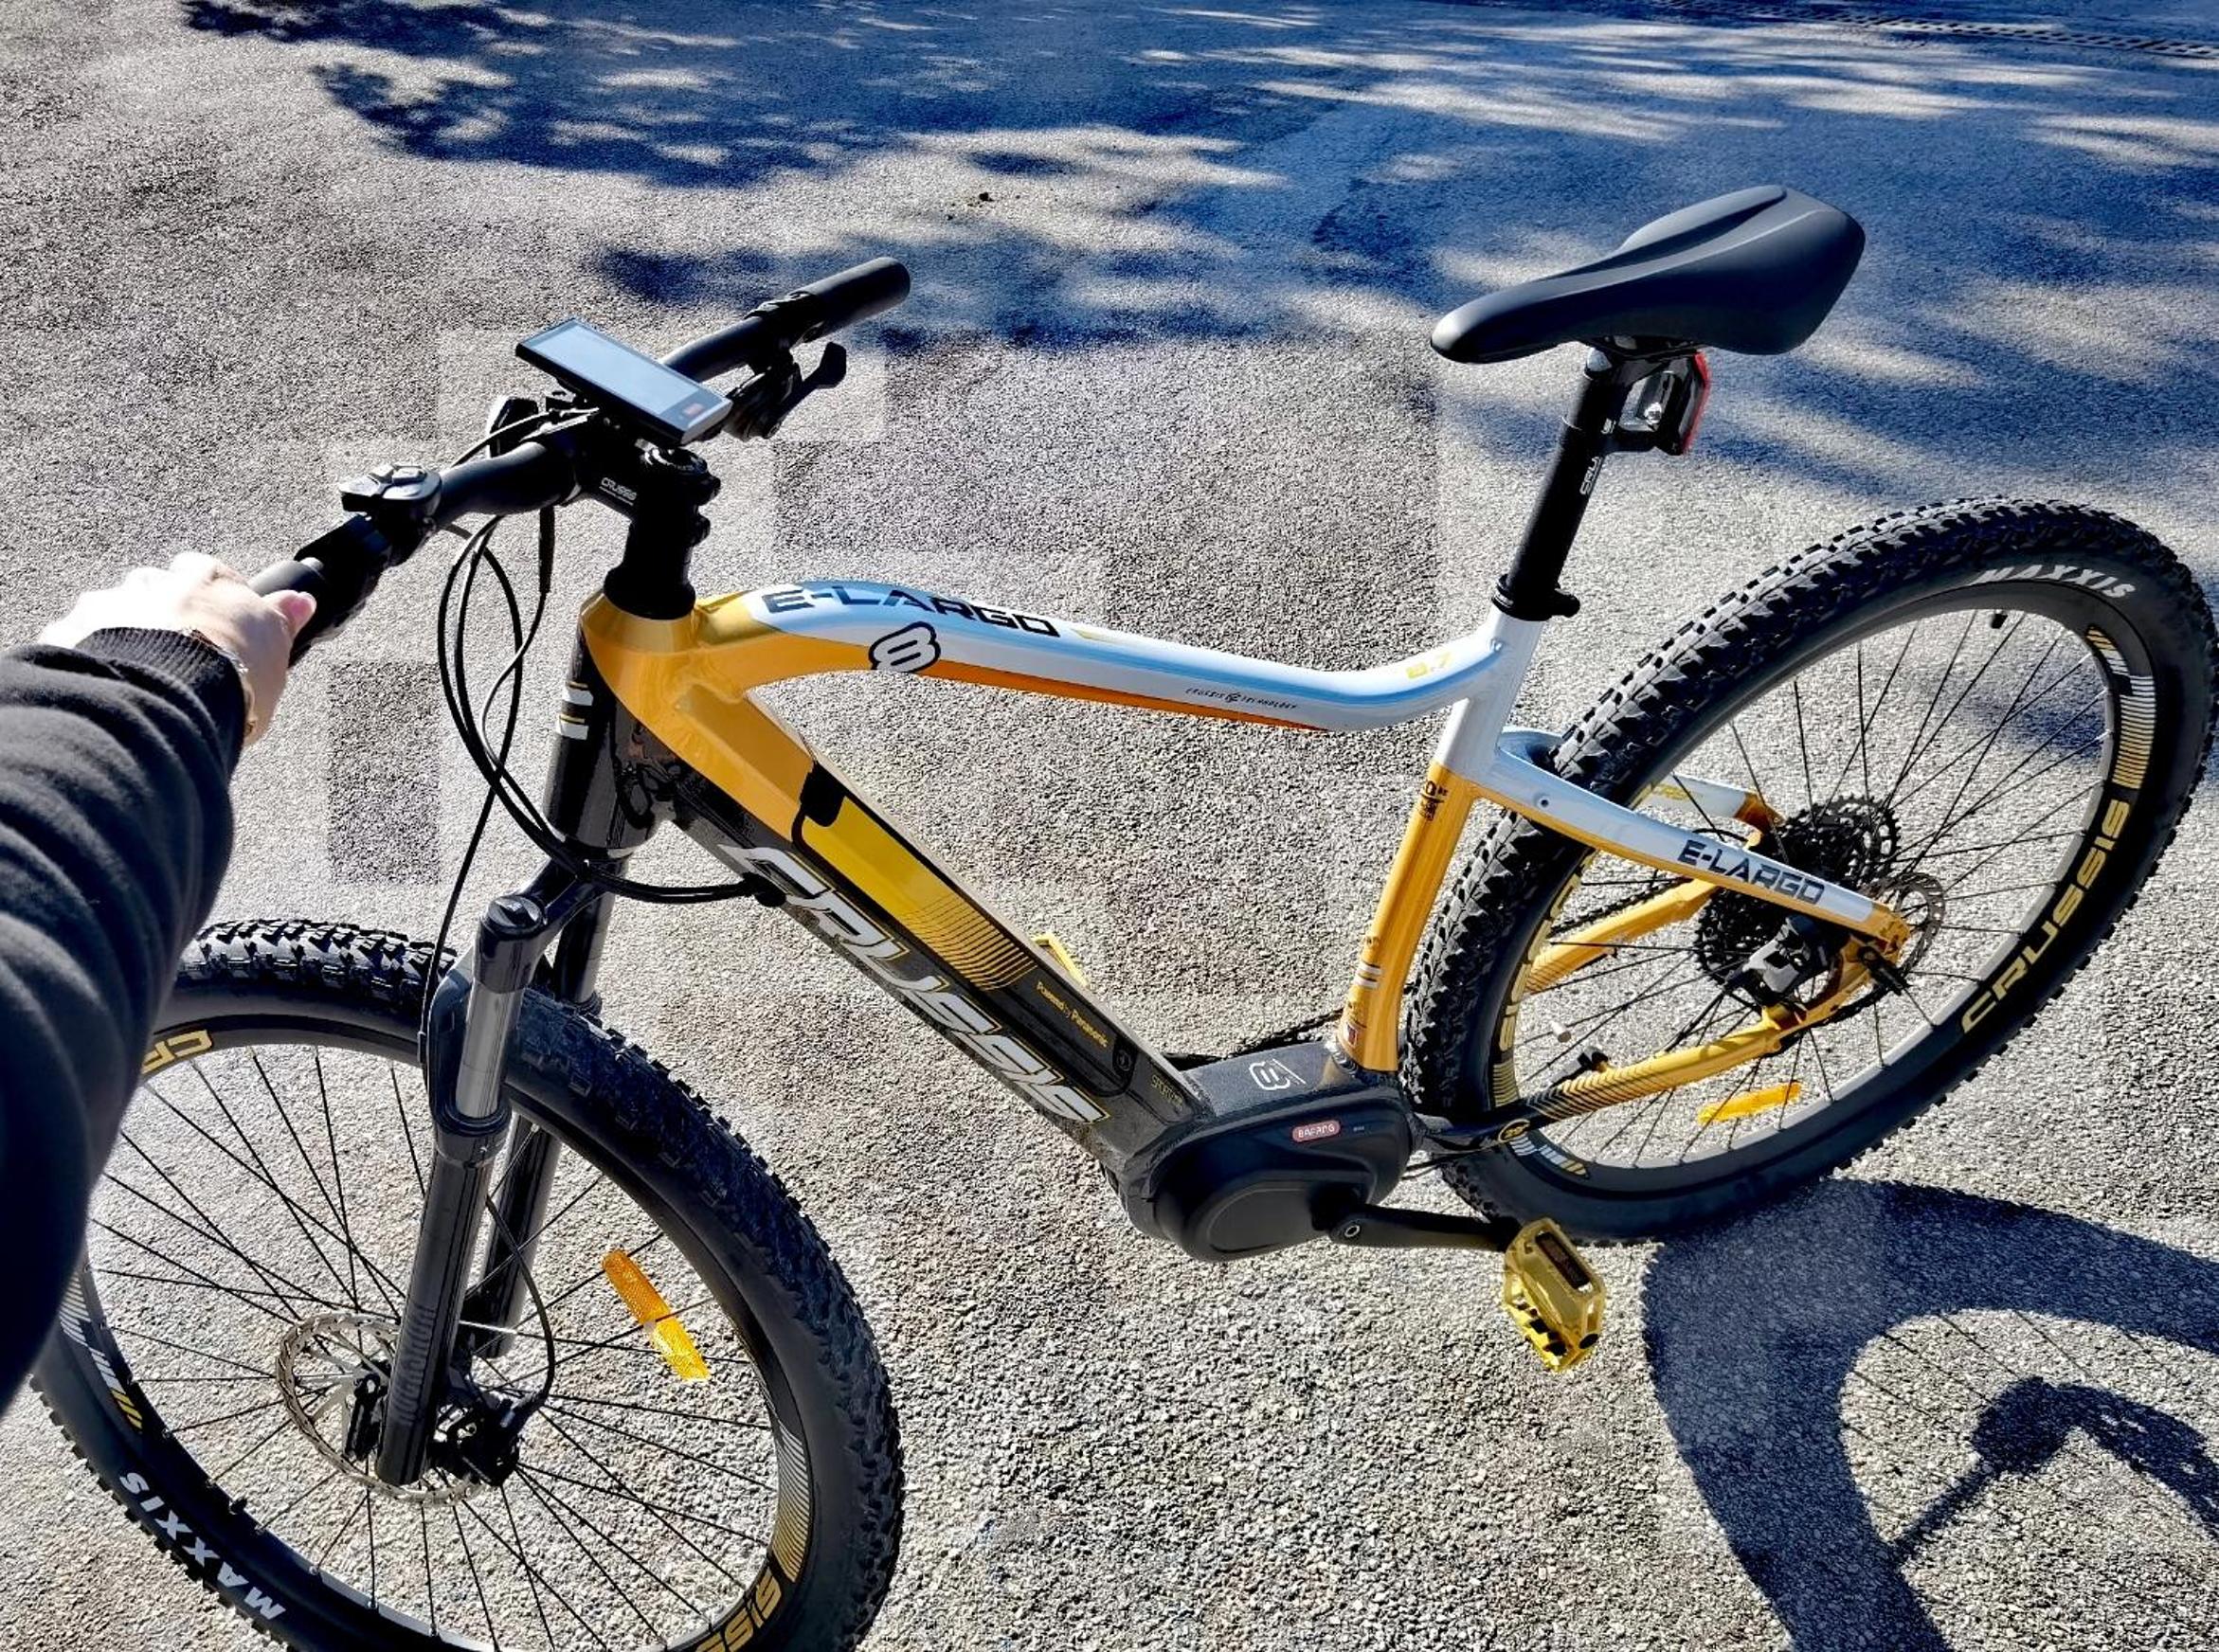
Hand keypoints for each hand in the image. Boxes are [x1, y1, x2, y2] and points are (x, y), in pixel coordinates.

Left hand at [40, 553, 316, 743]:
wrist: (169, 697)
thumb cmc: (229, 671)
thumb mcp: (275, 647)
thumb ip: (283, 620)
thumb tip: (302, 601)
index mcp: (206, 578)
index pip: (208, 572)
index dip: (211, 599)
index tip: (217, 625)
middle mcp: (154, 580)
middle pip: (156, 587)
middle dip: (162, 612)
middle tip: (179, 653)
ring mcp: (109, 603)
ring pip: (114, 610)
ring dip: (124, 633)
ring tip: (144, 676)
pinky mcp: (72, 631)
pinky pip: (78, 638)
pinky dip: (92, 656)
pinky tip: (112, 684)